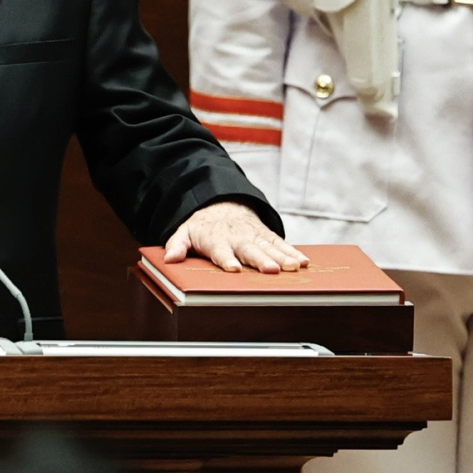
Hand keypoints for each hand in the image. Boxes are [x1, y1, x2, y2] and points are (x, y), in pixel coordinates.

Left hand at [165, 201, 307, 274]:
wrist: (221, 202)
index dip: (227, 259)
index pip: (221, 250)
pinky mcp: (266, 235)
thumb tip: (169, 259)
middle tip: (271, 270)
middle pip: (250, 250)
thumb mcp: (184, 231)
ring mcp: (254, 235)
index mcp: (216, 239)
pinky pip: (280, 243)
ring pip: (269, 247)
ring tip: (293, 267)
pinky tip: (303, 262)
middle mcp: (237, 237)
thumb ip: (177, 244)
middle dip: (261, 260)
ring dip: (282, 257)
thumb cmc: (202, 226)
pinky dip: (292, 252)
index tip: (234, 269)